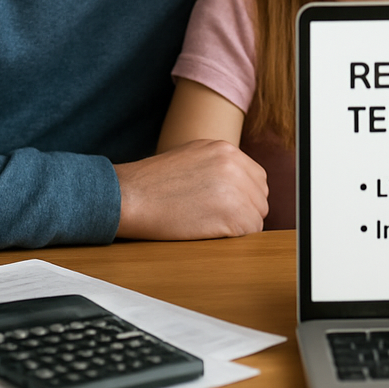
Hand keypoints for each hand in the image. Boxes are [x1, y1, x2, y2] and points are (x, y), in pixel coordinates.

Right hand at [114, 139, 268, 239]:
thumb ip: (219, 165)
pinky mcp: (232, 213)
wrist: (129, 196)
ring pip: (257, 216)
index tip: (228, 207)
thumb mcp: (192, 157)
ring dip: (239, 226)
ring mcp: (235, 187)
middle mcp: (235, 164)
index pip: (256, 178)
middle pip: (260, 197)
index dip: (245, 197)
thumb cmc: (152, 182)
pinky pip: (250, 232)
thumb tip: (238, 185)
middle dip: (245, 211)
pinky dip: (235, 237)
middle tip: (219, 220)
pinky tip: (210, 233)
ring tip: (210, 226)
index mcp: (226, 149)